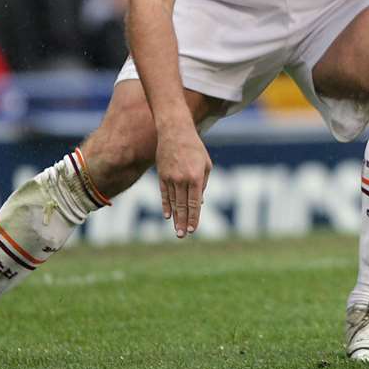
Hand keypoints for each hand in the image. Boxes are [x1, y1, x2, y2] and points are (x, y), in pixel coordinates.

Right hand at [155, 121, 209, 237]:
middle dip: (183, 222)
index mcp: (196, 177)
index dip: (194, 217)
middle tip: (182, 236)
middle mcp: (182, 179)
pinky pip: (164, 194)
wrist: (175, 131)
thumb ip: (204, 184)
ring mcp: (170, 178)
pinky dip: (166, 206)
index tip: (193, 230)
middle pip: (182, 206)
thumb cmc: (195, 148)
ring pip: (172, 202)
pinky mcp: (161, 175)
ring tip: (177, 231)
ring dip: (175, 218)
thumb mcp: (206, 164)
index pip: (194, 202)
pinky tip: (167, 216)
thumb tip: (201, 202)